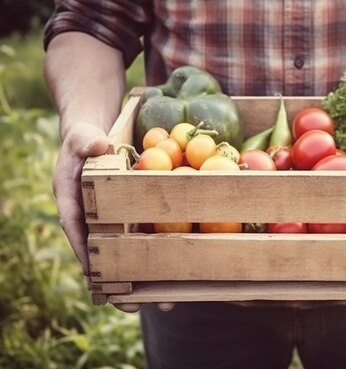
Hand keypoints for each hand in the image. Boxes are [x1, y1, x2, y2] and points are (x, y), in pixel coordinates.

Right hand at [54, 122, 173, 312]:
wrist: (96, 136)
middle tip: (134, 307)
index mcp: (72, 202)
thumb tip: (98, 145)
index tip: (97, 279)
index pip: (77, 232)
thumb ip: (86, 141)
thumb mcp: (83, 136)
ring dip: (143, 276)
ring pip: (125, 253)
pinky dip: (156, 255)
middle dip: (118, 282)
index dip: (87, 256)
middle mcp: (90, 218)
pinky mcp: (129, 218)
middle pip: (103, 255)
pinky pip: (142, 239)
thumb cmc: (86, 137)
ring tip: (164, 302)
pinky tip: (176, 273)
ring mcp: (110, 221)